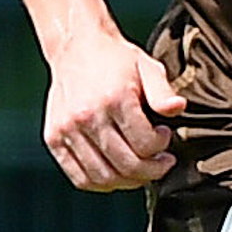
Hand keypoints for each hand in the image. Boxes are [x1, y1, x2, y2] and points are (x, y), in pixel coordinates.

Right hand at [43, 29, 182, 189]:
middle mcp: (87, 116)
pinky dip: (101, 184)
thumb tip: (178, 108)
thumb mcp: (146, 66)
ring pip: (104, 177)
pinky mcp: (54, 138)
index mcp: (114, 98)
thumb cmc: (116, 60)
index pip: (145, 144)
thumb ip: (162, 90)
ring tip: (141, 170)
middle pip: (127, 165)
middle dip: (151, 170)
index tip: (165, 136)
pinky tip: (116, 173)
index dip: (162, 147)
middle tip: (161, 162)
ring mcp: (67, 130)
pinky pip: (80, 177)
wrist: (75, 47)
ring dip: (129, 181)